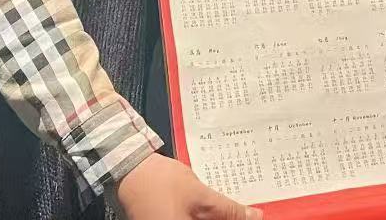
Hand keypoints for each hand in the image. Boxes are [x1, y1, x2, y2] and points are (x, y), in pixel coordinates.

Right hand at [115, 153, 261, 219]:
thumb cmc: (161, 183)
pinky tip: (215, 209)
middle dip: (229, 218)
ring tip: (231, 207)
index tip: (255, 217)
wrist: (131, 171)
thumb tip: (255, 217)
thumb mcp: (200, 195)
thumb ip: (228, 210)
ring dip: (220, 216)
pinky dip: (206, 217)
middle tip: (246, 210)